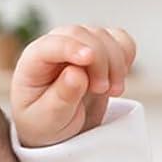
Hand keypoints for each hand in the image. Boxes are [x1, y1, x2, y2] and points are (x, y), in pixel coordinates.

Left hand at [10, 25, 136, 147]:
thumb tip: (76, 73)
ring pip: (105, 36)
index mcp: (35, 59)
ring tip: (112, 91)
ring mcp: (80, 44)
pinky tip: (119, 78)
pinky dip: (126, 55)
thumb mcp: (47, 120)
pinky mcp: (100, 50)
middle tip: (103, 90)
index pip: (54, 43)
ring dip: (116, 62)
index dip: (72, 47)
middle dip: (100, 60)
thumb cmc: (44, 122)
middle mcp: (57, 44)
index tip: (88, 59)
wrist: (55, 126)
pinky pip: (120, 40)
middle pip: (83, 35)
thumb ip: (60, 98)